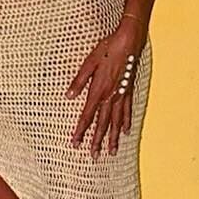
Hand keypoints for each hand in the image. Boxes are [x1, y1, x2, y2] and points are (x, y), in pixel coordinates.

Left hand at [67, 17, 144, 155]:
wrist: (129, 41)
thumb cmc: (107, 49)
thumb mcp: (89, 63)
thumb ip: (79, 81)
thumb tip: (68, 96)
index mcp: (98, 90)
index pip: (87, 116)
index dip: (80, 131)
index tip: (75, 143)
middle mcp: (110, 96)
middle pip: (102, 124)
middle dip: (97, 141)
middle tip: (94, 156)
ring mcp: (121, 95)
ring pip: (116, 121)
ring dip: (113, 138)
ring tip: (112, 152)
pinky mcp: (129, 91)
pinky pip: (127, 111)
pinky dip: (126, 122)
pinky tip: (126, 132)